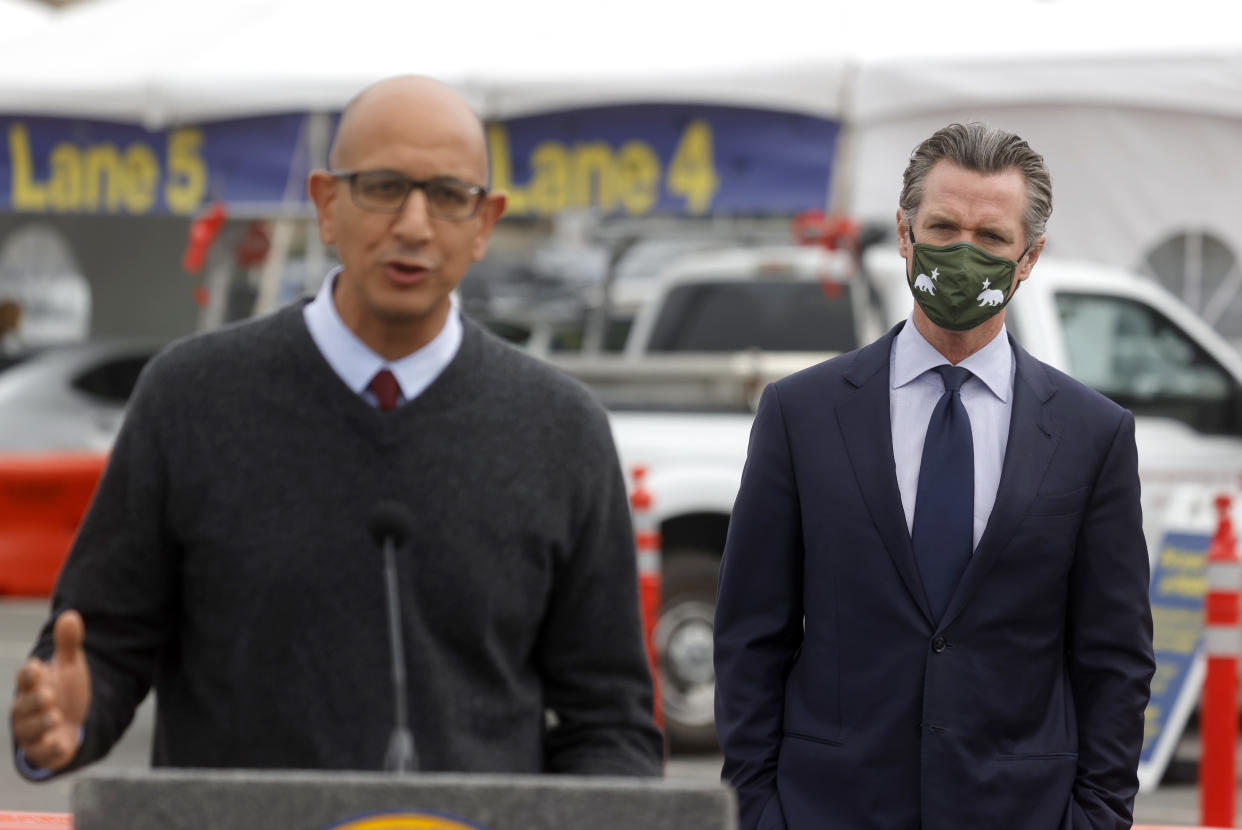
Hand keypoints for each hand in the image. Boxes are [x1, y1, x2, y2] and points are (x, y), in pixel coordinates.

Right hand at [10, 610, 90, 771]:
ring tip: (55, 716)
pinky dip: (48, 750)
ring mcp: (32, 732)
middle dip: (34, 701)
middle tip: (49, 696)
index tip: (37, 667)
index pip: (25, 678)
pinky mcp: (43, 752)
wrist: (69, 724)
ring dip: (40, 724)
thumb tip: (71, 615)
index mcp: (31, 686)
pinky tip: (59, 743)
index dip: (29, 673)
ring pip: (28, 731)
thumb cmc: (63, 692)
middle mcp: (26, 710)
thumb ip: (68, 644)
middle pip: (23, 706)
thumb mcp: (68, 667)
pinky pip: (40, 754)